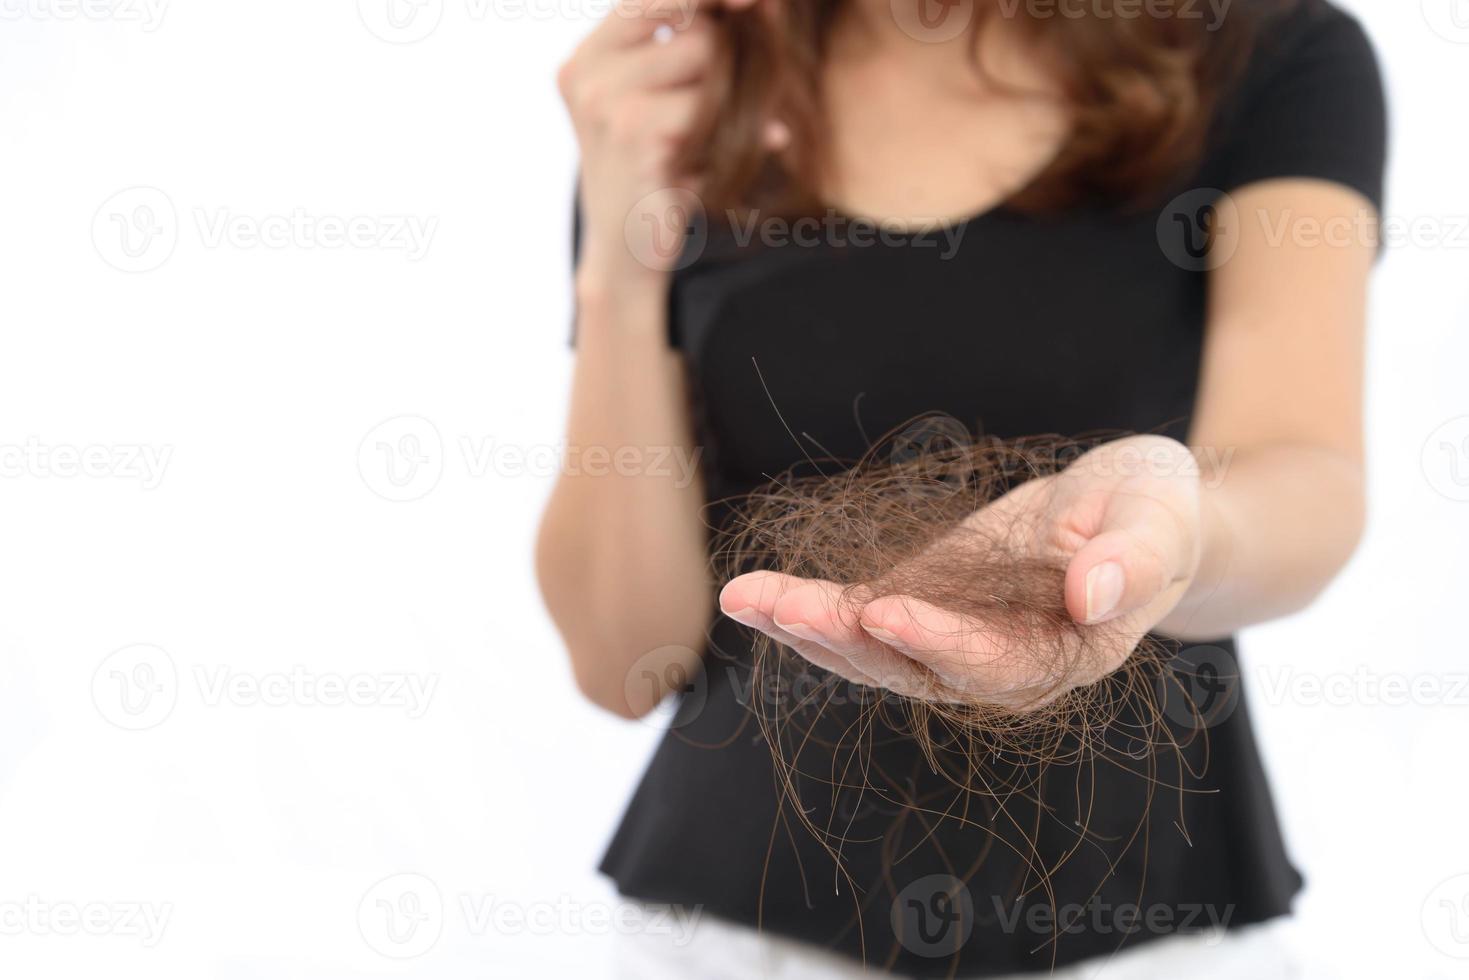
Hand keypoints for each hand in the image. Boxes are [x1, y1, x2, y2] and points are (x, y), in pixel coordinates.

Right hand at [558, 0, 762, 283]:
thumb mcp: (661, 110)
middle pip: (692, 25)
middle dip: (728, 58)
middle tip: (735, 102)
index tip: (750, 2)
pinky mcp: (634, 132)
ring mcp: (605, 101)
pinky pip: (710, 104)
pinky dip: (731, 133)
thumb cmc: (656, 179)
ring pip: (706, 59)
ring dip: (732, 98)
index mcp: (588, 58)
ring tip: (712, 142)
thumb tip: (760, 9)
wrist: (627, 258)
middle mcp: (587, 71)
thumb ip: (690, 57)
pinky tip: (714, 165)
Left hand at [718, 435, 1205, 709]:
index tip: (885, 610)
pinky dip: (808, 609)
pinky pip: (860, 619)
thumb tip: (1093, 596)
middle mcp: (1003, 665)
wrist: (1131, 512)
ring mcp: (956, 644)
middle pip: (916, 668)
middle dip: (845, 639)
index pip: (999, 663)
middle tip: (780, 607)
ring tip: (746, 599)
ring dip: (808, 628)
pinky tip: (755, 594)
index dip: (942, 643)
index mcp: (1069, 653)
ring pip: (874, 653)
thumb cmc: (1154, 510)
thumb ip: (1134, 557)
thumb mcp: (1159, 514)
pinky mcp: (923, 612)